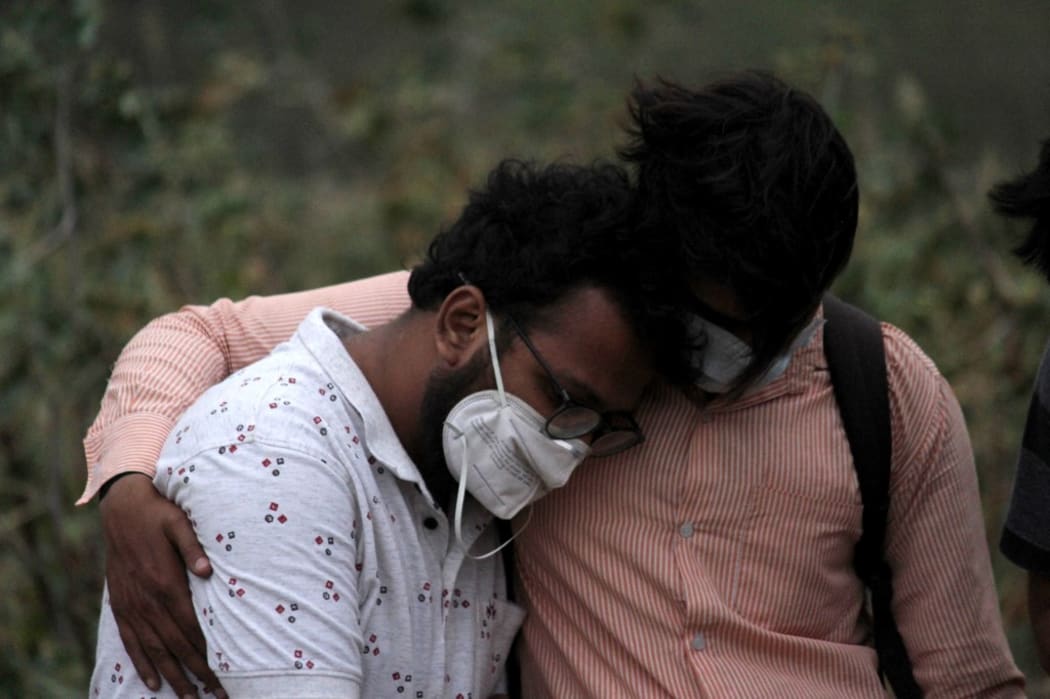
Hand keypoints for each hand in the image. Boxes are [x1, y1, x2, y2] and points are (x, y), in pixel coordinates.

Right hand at [100, 473, 224, 697]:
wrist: (122, 508)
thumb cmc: (159, 513)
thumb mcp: (179, 523)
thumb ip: (193, 548)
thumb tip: (208, 571)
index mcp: (166, 583)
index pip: (190, 628)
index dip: (206, 654)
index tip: (223, 675)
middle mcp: (148, 600)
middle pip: (174, 646)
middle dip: (195, 674)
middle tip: (215, 696)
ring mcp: (132, 604)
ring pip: (153, 650)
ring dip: (171, 676)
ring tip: (188, 698)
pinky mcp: (121, 603)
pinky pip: (130, 640)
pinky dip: (142, 663)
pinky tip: (153, 682)